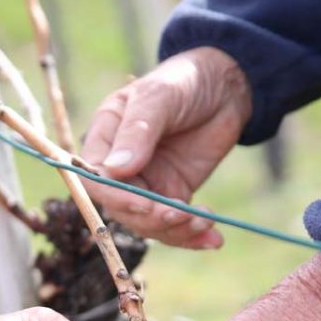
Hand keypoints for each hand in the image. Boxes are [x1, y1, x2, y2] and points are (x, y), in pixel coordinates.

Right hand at [80, 46, 252, 248]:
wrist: (226, 87)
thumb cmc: (185, 81)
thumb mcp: (159, 97)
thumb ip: (138, 131)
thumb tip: (116, 169)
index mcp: (105, 138)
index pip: (94, 180)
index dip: (115, 197)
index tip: (144, 204)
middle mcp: (121, 167)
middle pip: (121, 209)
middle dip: (151, 218)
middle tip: (182, 213)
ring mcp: (147, 183)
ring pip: (148, 224)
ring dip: (175, 230)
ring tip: (204, 222)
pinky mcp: (173, 194)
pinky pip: (174, 225)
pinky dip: (192, 237)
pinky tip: (213, 240)